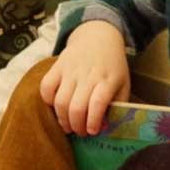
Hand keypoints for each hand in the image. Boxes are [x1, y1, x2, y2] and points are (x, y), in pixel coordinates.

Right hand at [40, 21, 129, 135]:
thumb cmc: (112, 66)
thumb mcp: (123, 83)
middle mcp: (87, 75)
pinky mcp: (57, 66)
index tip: (93, 131)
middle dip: (77, 126)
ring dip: (63, 119)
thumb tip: (104, 127)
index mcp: (107, 80)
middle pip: (76, 107)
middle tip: (80, 132)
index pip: (98, 103)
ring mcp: (70, 70)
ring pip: (60, 101)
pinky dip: (48, 101)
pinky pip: (46, 87)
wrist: (98, 37)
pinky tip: (56, 106)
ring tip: (68, 125)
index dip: (93, 121)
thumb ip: (117, 105)